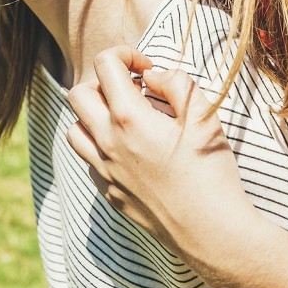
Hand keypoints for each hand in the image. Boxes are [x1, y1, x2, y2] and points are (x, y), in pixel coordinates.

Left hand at [66, 45, 255, 250]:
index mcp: (129, 119)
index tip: (147, 67)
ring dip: (95, 115)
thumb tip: (151, 75)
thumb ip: (176, 82)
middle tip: (134, 90)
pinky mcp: (110, 194)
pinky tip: (132, 150)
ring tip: (128, 118)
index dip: (125, 54)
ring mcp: (104, 172)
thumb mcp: (204, 116)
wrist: (213, 233)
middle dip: (103, 81)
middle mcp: (107, 144)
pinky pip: (89, 160)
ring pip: (75, 129)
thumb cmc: (212, 173)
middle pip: (78, 94)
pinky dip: (101, 146)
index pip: (104, 64)